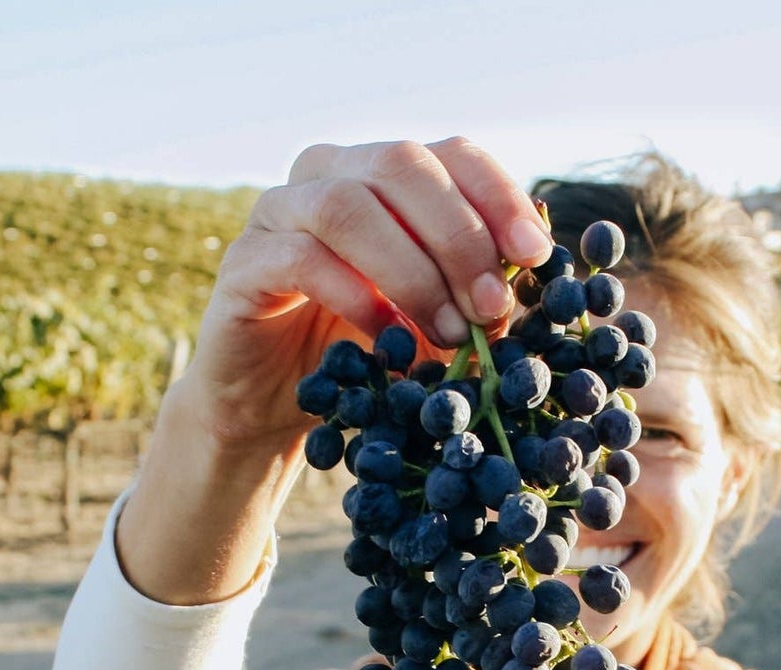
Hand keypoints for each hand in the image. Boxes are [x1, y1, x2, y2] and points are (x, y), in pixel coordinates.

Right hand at [182, 137, 553, 450]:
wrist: (275, 404)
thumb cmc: (363, 354)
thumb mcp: (433, 318)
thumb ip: (474, 291)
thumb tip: (534, 276)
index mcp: (383, 175)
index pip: (451, 154)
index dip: (498, 197)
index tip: (535, 255)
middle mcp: (328, 173)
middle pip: (402, 166)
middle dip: (460, 240)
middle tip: (491, 310)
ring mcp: (279, 212)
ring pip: (349, 207)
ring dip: (412, 273)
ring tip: (448, 334)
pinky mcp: (245, 263)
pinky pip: (303, 259)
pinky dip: (354, 295)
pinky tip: (385, 336)